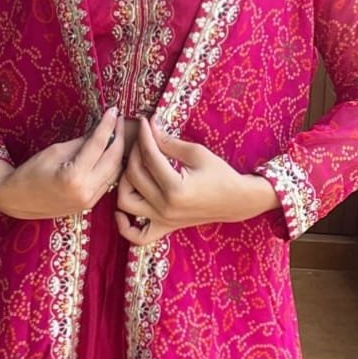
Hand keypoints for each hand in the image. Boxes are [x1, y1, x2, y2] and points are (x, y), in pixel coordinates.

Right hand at [0, 107, 123, 218]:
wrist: (18, 200)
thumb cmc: (31, 172)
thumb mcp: (56, 151)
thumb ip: (82, 142)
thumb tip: (101, 129)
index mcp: (74, 177)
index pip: (98, 145)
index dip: (108, 125)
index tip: (114, 111)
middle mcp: (86, 192)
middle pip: (113, 160)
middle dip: (119, 137)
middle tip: (120, 120)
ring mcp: (90, 201)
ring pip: (115, 173)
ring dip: (119, 152)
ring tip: (118, 133)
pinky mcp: (90, 205)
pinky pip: (108, 182)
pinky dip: (112, 166)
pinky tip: (111, 153)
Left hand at [114, 116, 277, 244]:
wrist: (236, 200)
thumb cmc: (220, 174)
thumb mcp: (197, 153)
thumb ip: (169, 143)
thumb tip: (149, 128)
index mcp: (175, 188)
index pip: (149, 157)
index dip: (144, 136)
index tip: (144, 122)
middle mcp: (165, 207)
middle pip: (134, 176)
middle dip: (134, 152)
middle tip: (142, 140)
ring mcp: (163, 220)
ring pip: (126, 202)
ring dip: (123, 182)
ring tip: (134, 168)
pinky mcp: (165, 228)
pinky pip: (136, 236)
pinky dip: (124, 226)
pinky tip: (120, 211)